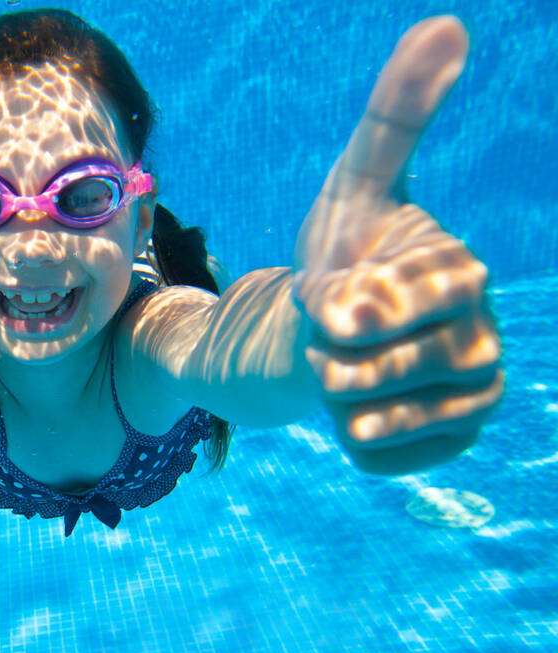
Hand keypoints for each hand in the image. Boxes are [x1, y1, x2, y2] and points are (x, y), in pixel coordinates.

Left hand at [293, 17, 502, 474]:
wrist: (328, 327)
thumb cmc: (344, 251)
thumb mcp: (354, 183)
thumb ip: (396, 116)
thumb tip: (447, 22)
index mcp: (462, 275)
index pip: (376, 311)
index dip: (330, 305)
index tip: (326, 293)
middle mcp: (483, 340)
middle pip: (361, 372)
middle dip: (322, 351)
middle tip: (336, 330)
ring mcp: (471, 399)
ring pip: (366, 419)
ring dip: (331, 391)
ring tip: (349, 363)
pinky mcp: (448, 446)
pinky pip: (372, 456)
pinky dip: (344, 433)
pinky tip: (362, 405)